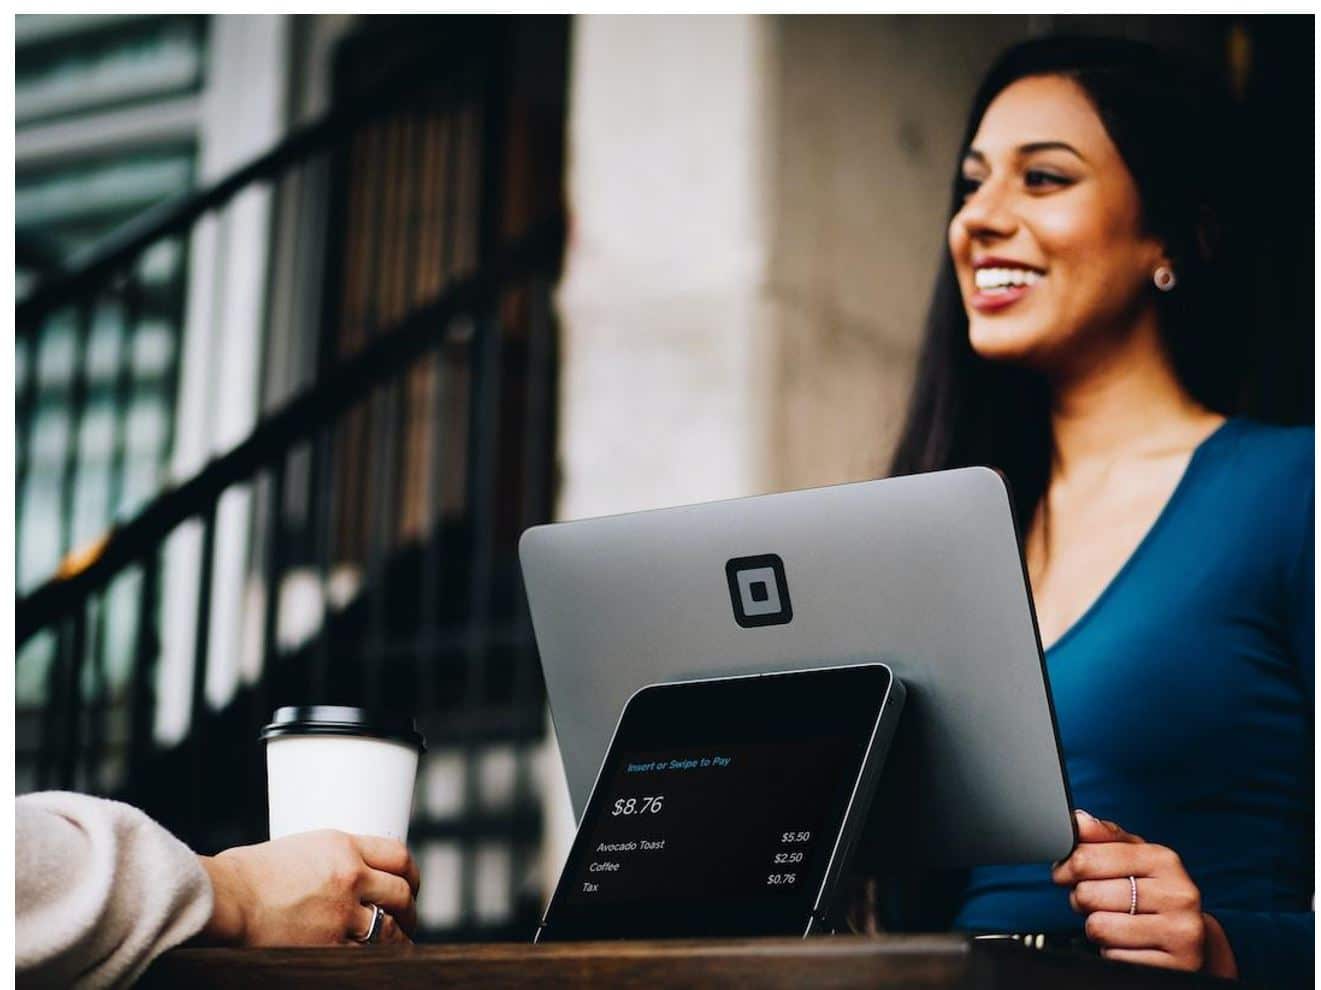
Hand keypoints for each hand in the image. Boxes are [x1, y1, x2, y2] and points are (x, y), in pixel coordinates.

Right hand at [198, 830, 419, 946]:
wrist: (224, 898)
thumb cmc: (244, 874)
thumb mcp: (297, 850)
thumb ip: (327, 861)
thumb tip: (340, 875)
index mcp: (342, 846)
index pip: (398, 855)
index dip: (411, 874)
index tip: (410, 884)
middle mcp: (350, 876)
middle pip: (402, 893)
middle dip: (410, 909)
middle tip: (408, 918)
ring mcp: (342, 912)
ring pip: (391, 928)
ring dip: (399, 938)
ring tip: (400, 944)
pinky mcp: (329, 945)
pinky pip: (367, 955)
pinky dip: (375, 959)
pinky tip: (378, 962)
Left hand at [1052, 810, 1236, 976]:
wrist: (1193, 941)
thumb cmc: (1155, 894)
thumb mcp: (1136, 859)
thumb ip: (1105, 837)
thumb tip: (1079, 821)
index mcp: (1164, 860)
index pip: (1088, 858)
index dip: (1066, 867)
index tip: (1063, 873)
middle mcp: (1177, 894)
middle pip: (1088, 893)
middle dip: (1081, 899)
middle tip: (1094, 902)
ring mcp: (1180, 932)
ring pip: (1098, 926)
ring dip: (1096, 927)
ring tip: (1114, 922)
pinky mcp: (1174, 966)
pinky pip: (1113, 957)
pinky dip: (1112, 952)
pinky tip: (1129, 944)